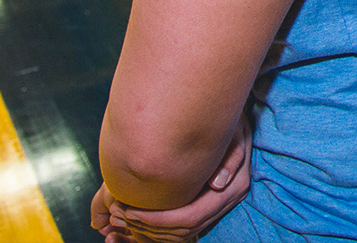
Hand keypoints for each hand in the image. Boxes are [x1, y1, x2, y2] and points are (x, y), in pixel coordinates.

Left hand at [95, 115, 252, 241]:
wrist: (236, 124)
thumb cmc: (231, 125)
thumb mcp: (234, 134)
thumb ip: (231, 158)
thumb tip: (217, 185)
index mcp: (234, 188)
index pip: (192, 217)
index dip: (159, 219)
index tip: (132, 211)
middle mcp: (228, 201)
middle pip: (184, 229)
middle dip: (150, 226)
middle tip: (121, 215)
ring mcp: (219, 205)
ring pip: (182, 233)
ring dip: (151, 230)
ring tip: (125, 216)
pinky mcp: (208, 205)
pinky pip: (183, 229)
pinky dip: (159, 228)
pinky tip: (140, 217)